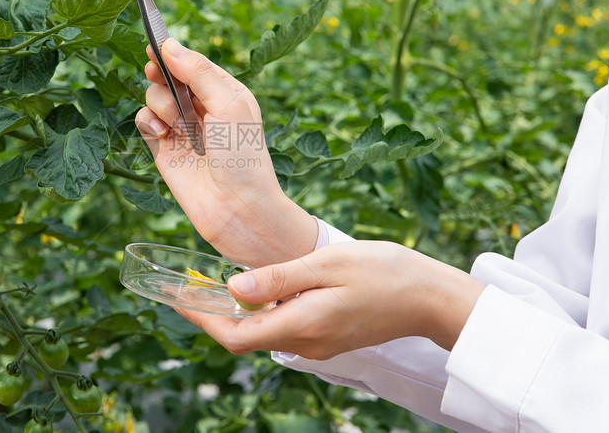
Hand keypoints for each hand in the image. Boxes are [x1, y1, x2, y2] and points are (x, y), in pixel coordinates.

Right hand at [135, 39, 315, 266]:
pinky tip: (162, 133)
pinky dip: (148, 121)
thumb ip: (198, 72)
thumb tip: (169, 45)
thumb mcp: (228, 104)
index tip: (155, 45)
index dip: (174, 52)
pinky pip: (144, 120)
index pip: (193, 62)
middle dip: (162, 73)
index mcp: (224, 92)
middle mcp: (201, 107)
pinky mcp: (163, 147)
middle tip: (157, 72)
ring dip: (160, 102)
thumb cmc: (243, 156)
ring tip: (176, 123)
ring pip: (154, 95)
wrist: (236, 208)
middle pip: (169, 74)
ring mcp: (181, 127)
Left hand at [176, 241, 485, 358]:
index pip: (235, 335)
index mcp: (301, 325)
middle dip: (213, 315)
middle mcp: (305, 343)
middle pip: (245, 338)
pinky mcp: (328, 338)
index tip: (177, 297)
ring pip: (263, 334)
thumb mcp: (325, 265)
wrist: (430, 297)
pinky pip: (284, 329)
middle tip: (190, 285)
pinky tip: (259, 289)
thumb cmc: (382, 272)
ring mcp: (318, 344)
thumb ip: (277, 279)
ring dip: (237, 313)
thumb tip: (231, 290)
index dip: (201, 319)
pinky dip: (263, 313)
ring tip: (215, 282)